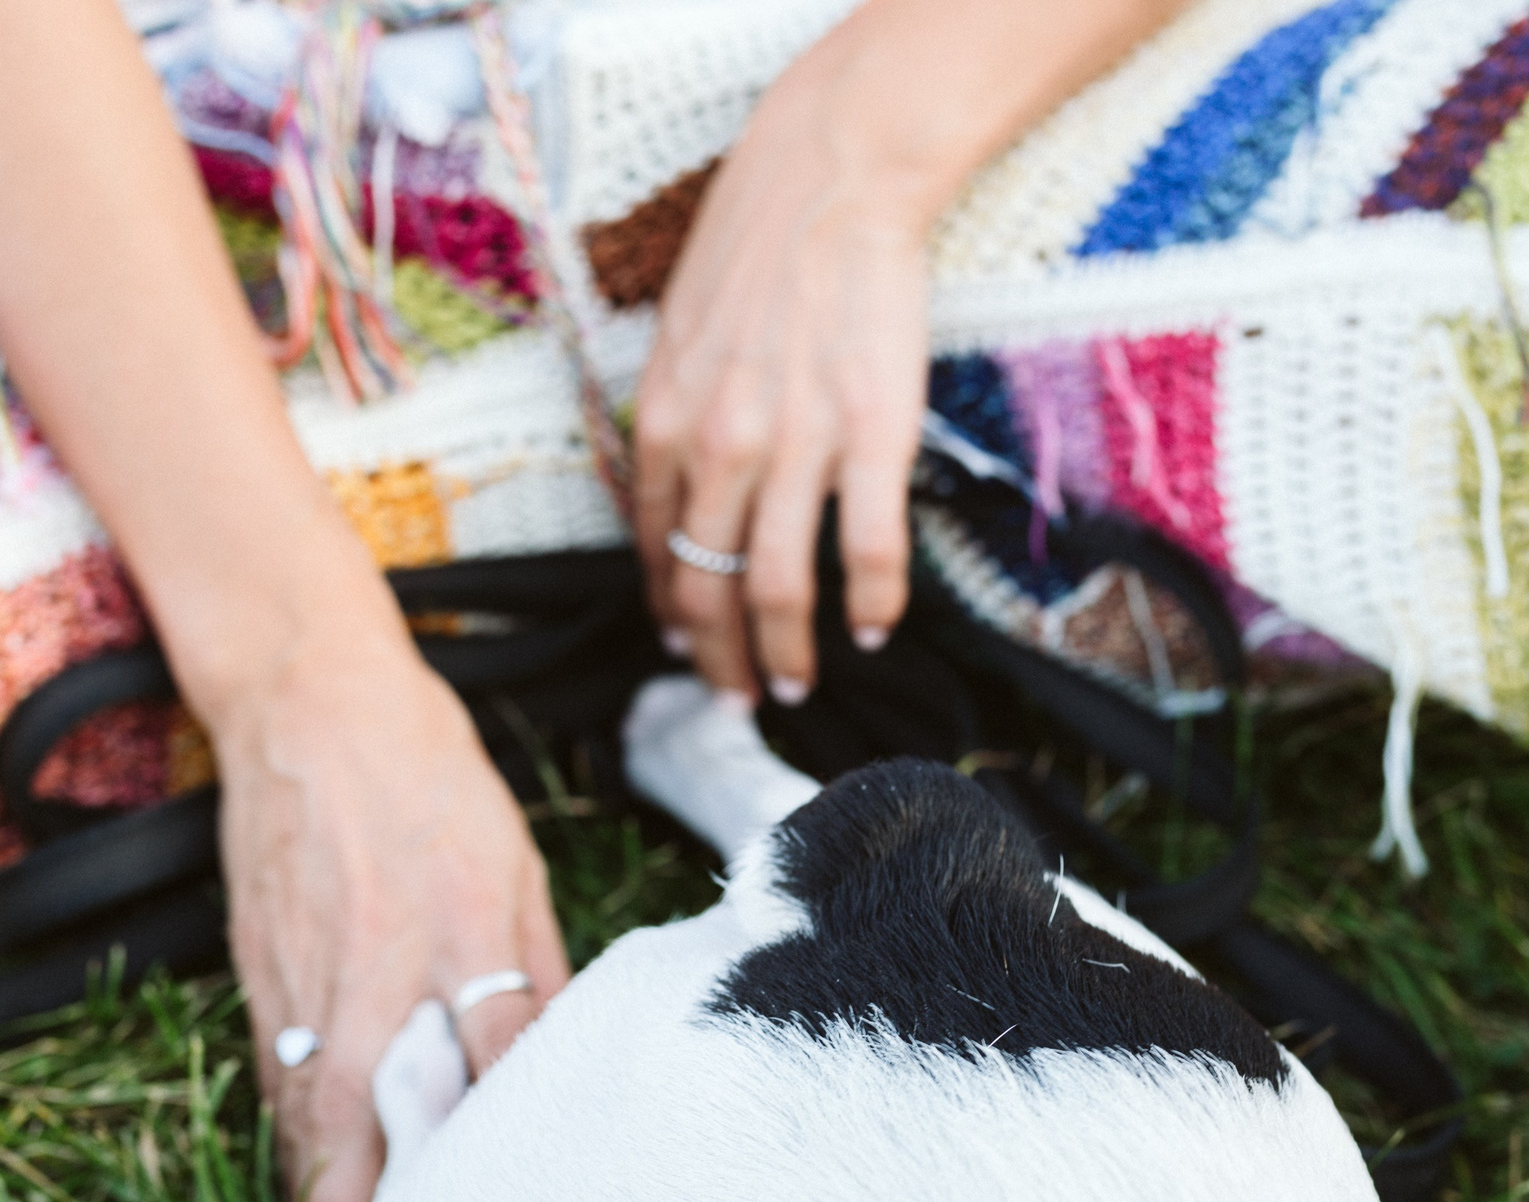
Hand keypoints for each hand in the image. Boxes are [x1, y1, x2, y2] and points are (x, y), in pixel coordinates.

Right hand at [207, 610, 568, 1201]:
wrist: (309, 707)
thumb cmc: (430, 783)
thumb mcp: (512, 867)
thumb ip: (537, 973)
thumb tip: (574, 1065)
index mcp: (461, 938)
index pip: (493, 1076)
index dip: (501, 1167)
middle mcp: (379, 978)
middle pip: (372, 1133)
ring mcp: (306, 990)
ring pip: (313, 1130)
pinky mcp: (261, 989)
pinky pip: (282, 1096)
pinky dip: (297, 1165)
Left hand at [633, 63, 931, 703]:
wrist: (831, 177)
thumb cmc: (755, 244)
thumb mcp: (678, 331)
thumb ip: (674, 413)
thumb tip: (676, 482)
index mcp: (665, 418)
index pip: (654, 547)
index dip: (670, 610)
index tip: (687, 645)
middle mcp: (719, 444)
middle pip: (707, 586)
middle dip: (718, 658)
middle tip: (737, 696)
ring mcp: (796, 445)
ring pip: (778, 587)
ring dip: (784, 654)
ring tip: (792, 687)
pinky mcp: (871, 436)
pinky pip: (868, 551)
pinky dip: (871, 605)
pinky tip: (874, 630)